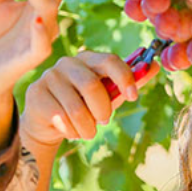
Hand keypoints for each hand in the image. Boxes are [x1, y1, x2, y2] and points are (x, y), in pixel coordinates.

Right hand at [21, 50, 159, 151]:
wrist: (48, 125)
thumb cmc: (83, 107)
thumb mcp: (108, 96)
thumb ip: (128, 81)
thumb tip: (155, 66)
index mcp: (88, 59)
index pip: (109, 60)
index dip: (124, 77)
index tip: (134, 96)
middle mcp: (67, 63)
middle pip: (91, 85)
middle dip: (103, 110)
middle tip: (104, 121)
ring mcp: (49, 77)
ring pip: (76, 107)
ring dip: (87, 127)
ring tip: (87, 131)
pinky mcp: (36, 94)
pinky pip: (61, 117)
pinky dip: (71, 130)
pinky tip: (68, 130)